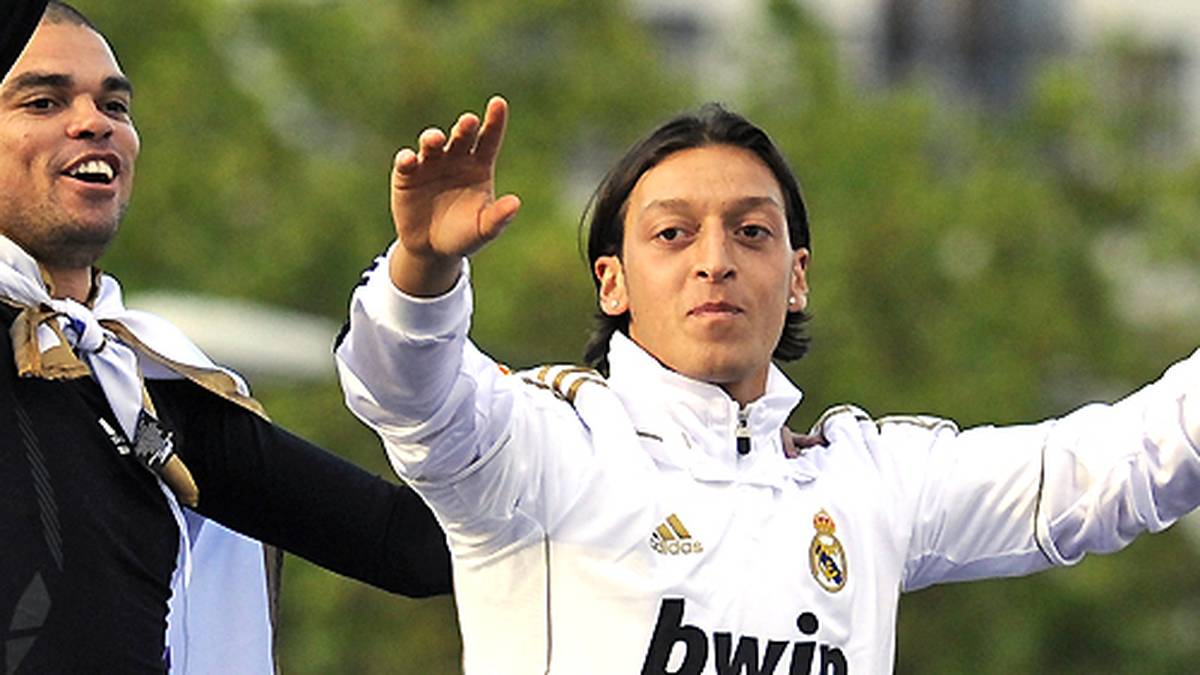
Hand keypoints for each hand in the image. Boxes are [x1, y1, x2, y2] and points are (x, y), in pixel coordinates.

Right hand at [388, 96, 521, 295]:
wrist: (433, 249)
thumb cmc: (464, 235)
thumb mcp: (484, 230)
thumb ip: (498, 217)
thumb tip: (515, 203)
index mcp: (479, 165)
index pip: (489, 138)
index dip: (494, 121)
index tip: (499, 103)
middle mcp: (455, 158)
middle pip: (461, 136)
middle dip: (464, 128)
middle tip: (469, 121)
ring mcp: (430, 164)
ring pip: (431, 144)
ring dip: (433, 139)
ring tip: (436, 140)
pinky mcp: (406, 175)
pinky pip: (406, 163)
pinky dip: (407, 159)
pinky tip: (410, 160)